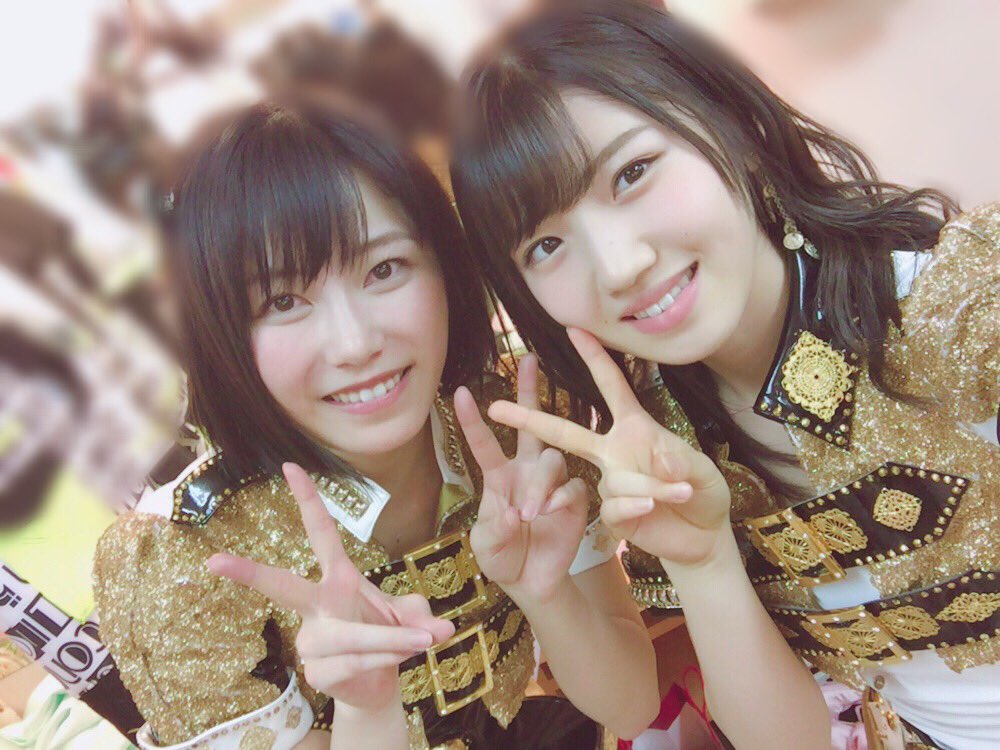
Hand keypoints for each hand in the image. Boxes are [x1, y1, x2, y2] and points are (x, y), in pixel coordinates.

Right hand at [207, 463, 454, 711]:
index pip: (321, 534)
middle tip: (214, 560)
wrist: (378, 686)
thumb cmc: (387, 637)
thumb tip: (440, 628)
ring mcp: (311, 641)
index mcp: (338, 579)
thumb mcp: (411, 617)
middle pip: (284, 587)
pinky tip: (396, 661)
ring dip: (394, 639)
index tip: (290, 466)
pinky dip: (388, 658)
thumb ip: (423, 615)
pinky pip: (357, 662)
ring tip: (423, 641)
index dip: (308, 500)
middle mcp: (317, 608)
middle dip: (249, 574)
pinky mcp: (316, 672)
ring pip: (352, 637)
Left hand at [455, 355, 588, 604]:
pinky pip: (572, 487)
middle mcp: (527, 471)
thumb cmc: (502, 557)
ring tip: (530, 514)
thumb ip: (495, 528)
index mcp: (500, 477)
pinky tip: (550, 514)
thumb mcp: (486, 545)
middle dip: (530, 391)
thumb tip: (512, 512)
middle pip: (531, 425)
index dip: (473, 420)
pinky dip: (559, 499)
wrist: (532, 581)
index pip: (485, 443)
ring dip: (540, 485)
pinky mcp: (576, 499)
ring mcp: (553, 483)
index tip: (462, 393)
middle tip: (529, 360)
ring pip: (551, 460)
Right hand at [487, 329, 730, 567]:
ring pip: (612, 479)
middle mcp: (614, 452)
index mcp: (635, 429)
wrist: (704, 538)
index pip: (611, 387)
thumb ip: (681, 461)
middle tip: (494, 407)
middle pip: (565, 431)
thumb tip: (658, 459)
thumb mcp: (702, 471)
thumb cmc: (704, 494)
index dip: (594, 358)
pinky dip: (635, 506)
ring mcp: (610, 483)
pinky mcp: (612, 514)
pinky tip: (653, 509)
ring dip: (648, 487)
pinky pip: (612, 506)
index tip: (574, 330)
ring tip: (680, 493)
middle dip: (529, 417)